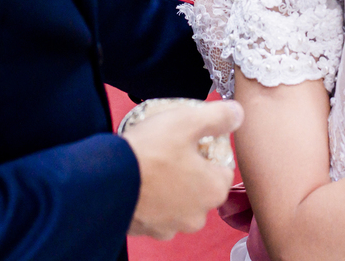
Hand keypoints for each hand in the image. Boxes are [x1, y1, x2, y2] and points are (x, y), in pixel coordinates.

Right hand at [124, 100, 243, 239]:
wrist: (106, 180)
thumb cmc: (149, 151)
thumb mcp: (187, 120)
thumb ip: (218, 116)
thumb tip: (237, 113)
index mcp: (214, 191)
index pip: (223, 169)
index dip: (209, 151)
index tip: (191, 141)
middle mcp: (197, 215)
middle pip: (202, 187)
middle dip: (190, 171)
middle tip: (170, 151)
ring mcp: (171, 226)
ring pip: (179, 200)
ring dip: (171, 186)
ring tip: (153, 165)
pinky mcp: (147, 230)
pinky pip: (156, 211)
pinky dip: (151, 199)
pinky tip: (140, 181)